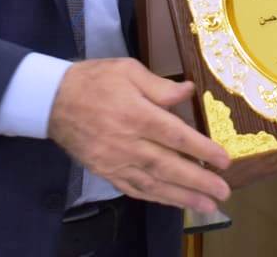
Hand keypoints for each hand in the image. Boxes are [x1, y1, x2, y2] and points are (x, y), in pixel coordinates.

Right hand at [47, 59, 231, 213]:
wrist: (52, 101)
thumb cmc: (95, 80)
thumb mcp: (128, 70)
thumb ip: (160, 86)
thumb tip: (189, 92)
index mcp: (135, 114)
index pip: (175, 135)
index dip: (201, 149)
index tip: (224, 160)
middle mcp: (127, 142)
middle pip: (167, 166)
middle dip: (198, 181)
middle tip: (223, 193)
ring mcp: (114, 161)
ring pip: (152, 183)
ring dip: (181, 196)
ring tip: (207, 205)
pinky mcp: (105, 171)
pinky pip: (134, 189)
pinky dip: (156, 198)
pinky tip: (174, 201)